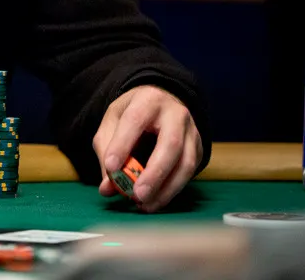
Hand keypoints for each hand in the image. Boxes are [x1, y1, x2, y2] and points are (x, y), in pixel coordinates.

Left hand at [93, 85, 202, 211]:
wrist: (163, 102)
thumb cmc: (133, 114)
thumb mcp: (113, 122)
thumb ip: (105, 152)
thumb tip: (107, 188)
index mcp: (148, 100)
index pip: (135, 120)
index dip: (123, 144)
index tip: (111, 168)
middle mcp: (175, 114)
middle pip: (170, 144)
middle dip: (154, 173)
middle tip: (137, 195)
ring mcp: (191, 131)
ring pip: (186, 163)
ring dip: (166, 189)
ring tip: (144, 204)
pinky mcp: (199, 147)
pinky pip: (189, 172)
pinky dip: (172, 190)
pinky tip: (156, 200)